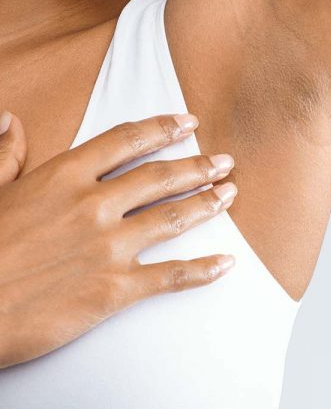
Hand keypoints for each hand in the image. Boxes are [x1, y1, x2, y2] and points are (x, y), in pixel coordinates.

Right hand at [0, 111, 237, 368]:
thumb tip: (8, 119)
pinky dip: (202, 269)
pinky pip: (170, 276)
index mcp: (63, 177)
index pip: (126, 141)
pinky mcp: (113, 289)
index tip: (189, 123)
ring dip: (207, 203)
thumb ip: (5, 154)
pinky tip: (224, 263)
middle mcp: (93, 206)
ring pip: (172, 218)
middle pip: (160, 177)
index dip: (163, 128)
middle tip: (224, 161)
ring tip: (230, 193)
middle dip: (198, 166)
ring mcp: (107, 248)